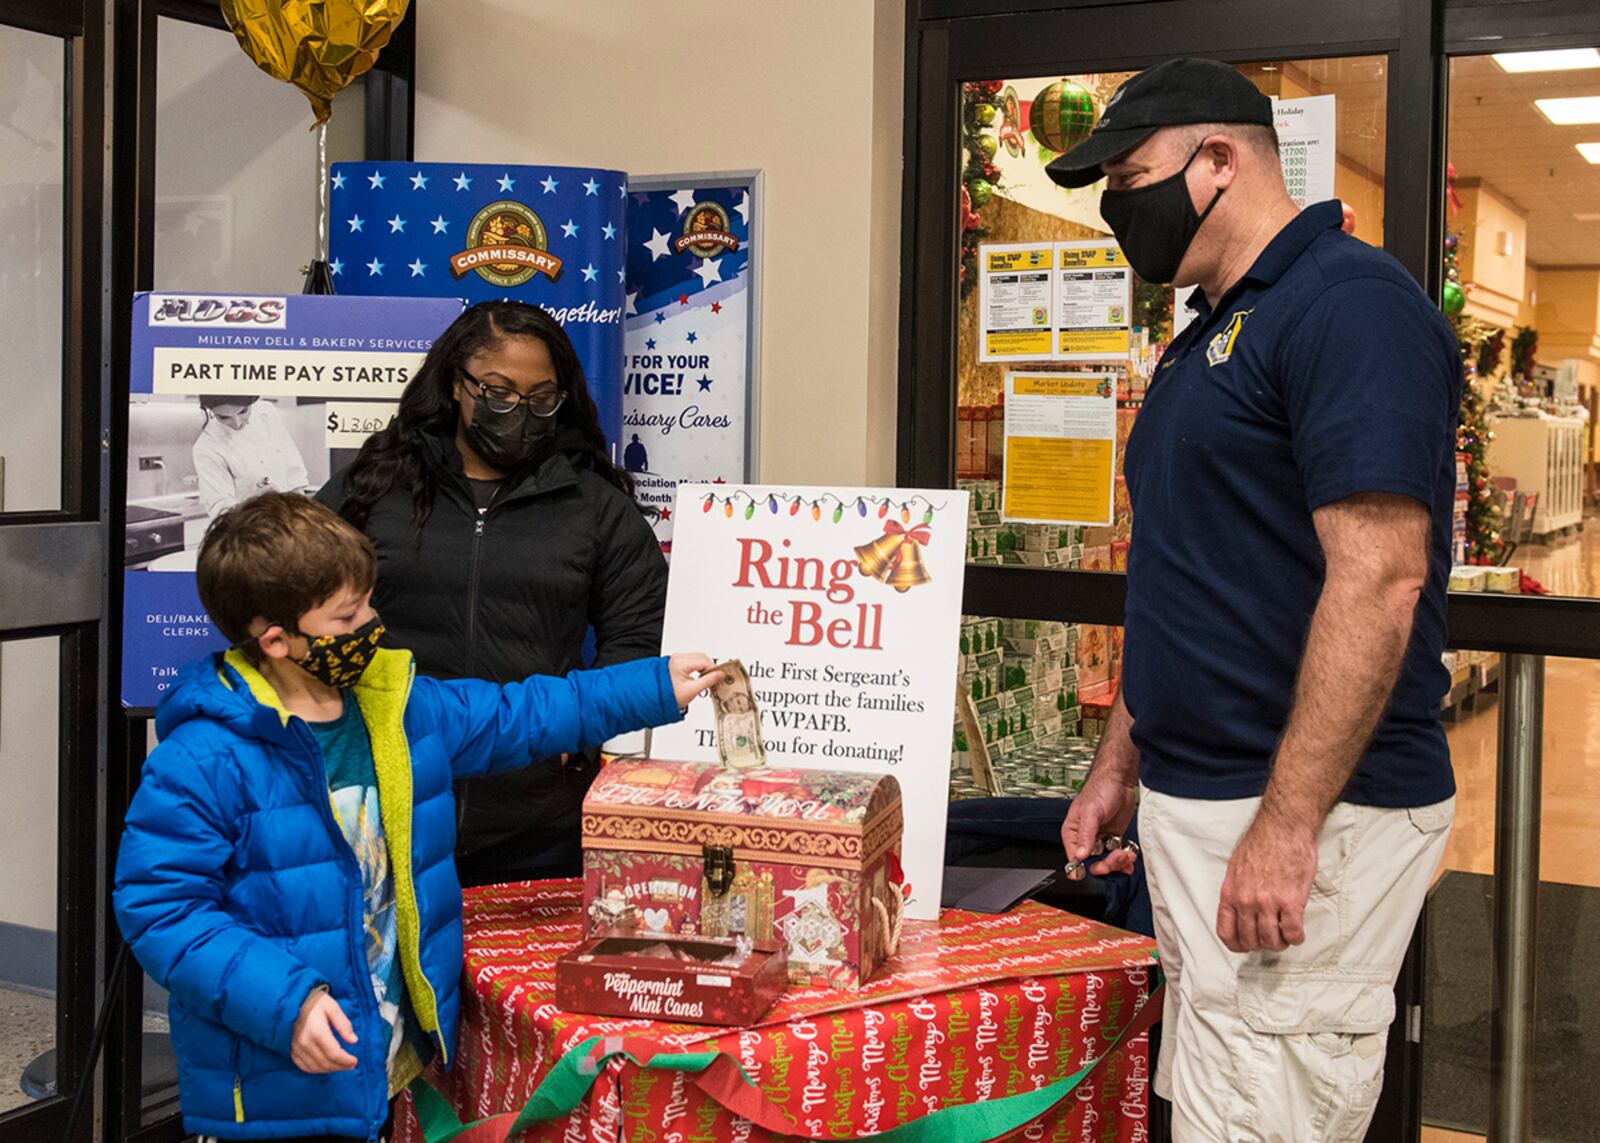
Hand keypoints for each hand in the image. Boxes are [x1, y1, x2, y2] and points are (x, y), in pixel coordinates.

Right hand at [290, 989, 357, 1073]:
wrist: (292, 1001)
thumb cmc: (314, 1001)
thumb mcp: (332, 1007)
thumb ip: (343, 1024)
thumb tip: (354, 1040)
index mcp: (316, 1031)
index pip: (333, 1053)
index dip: (345, 1060)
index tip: (355, 1061)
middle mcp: (304, 1042)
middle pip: (325, 1063)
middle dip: (340, 1066)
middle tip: (351, 1064)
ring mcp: (296, 1048)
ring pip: (315, 1067)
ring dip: (330, 1069)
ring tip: (341, 1065)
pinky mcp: (292, 1051)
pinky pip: (304, 1067)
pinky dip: (316, 1070)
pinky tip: (326, 1066)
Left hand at [667, 654, 722, 709]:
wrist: (656, 698)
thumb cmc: (669, 696)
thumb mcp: (691, 690)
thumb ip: (708, 681)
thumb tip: (720, 674)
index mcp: (680, 663)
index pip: (704, 661)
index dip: (714, 669)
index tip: (720, 677)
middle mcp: (677, 658)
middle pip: (702, 657)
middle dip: (709, 667)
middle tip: (714, 678)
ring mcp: (676, 658)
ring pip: (698, 657)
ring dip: (704, 667)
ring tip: (705, 679)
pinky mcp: (676, 661)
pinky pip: (692, 659)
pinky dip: (698, 666)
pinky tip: (699, 675)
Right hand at [1061, 768, 1138, 875]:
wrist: (1120, 781)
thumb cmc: (1100, 789)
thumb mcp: (1091, 812)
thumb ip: (1085, 835)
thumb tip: (1080, 855)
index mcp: (1073, 833)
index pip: (1074, 858)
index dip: (1085, 867)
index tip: (1098, 868)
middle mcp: (1085, 839)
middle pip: (1092, 864)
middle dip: (1106, 864)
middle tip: (1117, 857)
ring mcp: (1100, 839)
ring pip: (1106, 861)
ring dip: (1118, 862)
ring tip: (1126, 854)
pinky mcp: (1113, 838)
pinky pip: (1117, 856)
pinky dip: (1124, 860)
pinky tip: (1129, 857)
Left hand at [1216, 812, 1318, 952]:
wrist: (1283, 827)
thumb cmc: (1262, 842)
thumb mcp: (1236, 867)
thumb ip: (1237, 891)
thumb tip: (1239, 910)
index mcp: (1231, 893)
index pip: (1227, 933)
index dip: (1238, 945)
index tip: (1247, 945)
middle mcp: (1247, 901)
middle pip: (1251, 941)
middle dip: (1262, 944)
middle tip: (1271, 938)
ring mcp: (1269, 903)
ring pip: (1272, 940)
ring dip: (1280, 943)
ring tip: (1285, 936)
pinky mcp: (1291, 901)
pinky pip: (1293, 932)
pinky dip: (1296, 937)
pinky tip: (1297, 932)